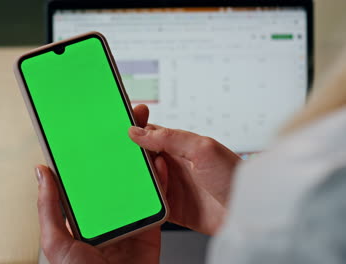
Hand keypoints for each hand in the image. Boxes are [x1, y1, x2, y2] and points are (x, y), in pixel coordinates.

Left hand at [36, 105, 167, 263]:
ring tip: (142, 131)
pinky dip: (160, 180)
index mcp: (82, 213)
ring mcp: (129, 218)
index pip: (86, 174)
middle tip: (123, 117)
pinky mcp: (150, 227)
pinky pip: (157, 200)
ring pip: (136, 180)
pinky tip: (157, 161)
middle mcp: (106, 212)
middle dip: (119, 144)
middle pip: (114, 171)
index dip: (89, 149)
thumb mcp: (56, 242)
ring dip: (141, 156)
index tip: (92, 125)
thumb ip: (49, 207)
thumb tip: (41, 172)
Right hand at [129, 105, 241, 234]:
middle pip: (143, 158)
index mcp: (181, 146)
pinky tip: (136, 198)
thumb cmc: (233, 176)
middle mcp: (174, 165)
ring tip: (126, 178)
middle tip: (114, 156)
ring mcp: (172, 186)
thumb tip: (138, 131)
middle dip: (129, 156)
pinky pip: (150, 203)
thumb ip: (169, 138)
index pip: (151, 133)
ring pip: (143, 180)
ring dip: (135, 179)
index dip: (135, 128)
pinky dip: (142, 201)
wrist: (247, 212)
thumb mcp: (202, 148)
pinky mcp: (172, 208)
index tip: (117, 126)